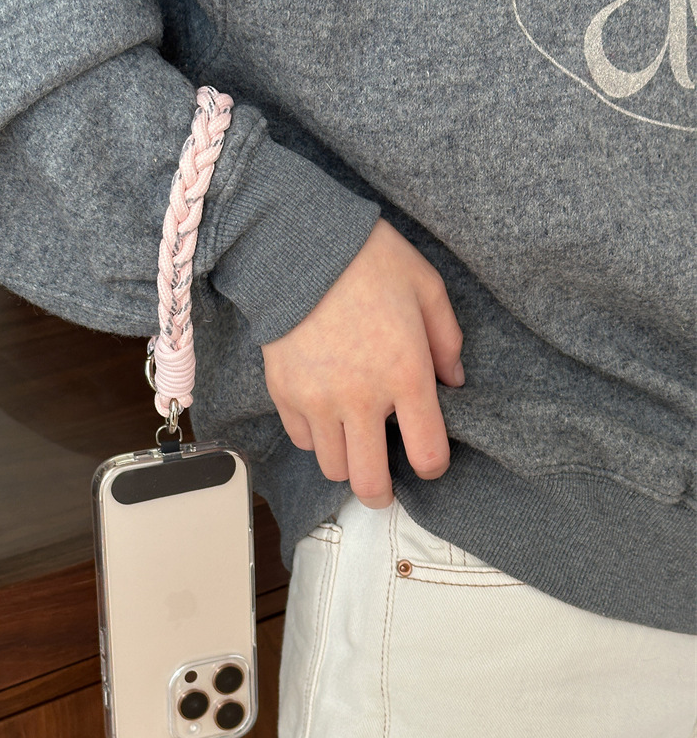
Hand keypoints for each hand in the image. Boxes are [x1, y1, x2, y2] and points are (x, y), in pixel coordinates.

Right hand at [261, 218, 463, 507]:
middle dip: (382, 493)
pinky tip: (326, 414)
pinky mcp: (285, 394)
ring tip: (353, 441)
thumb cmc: (365, 259)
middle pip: (370, 482)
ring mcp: (318, 401)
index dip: (433, 466)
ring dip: (347, 462)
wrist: (296, 244)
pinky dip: (316, 437)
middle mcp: (360, 399)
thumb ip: (447, 340)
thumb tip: (452, 381)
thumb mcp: (427, 287)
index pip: (427, 453)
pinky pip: (302, 440)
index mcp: (406, 374)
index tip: (429, 459)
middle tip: (384, 486)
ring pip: (333, 468)